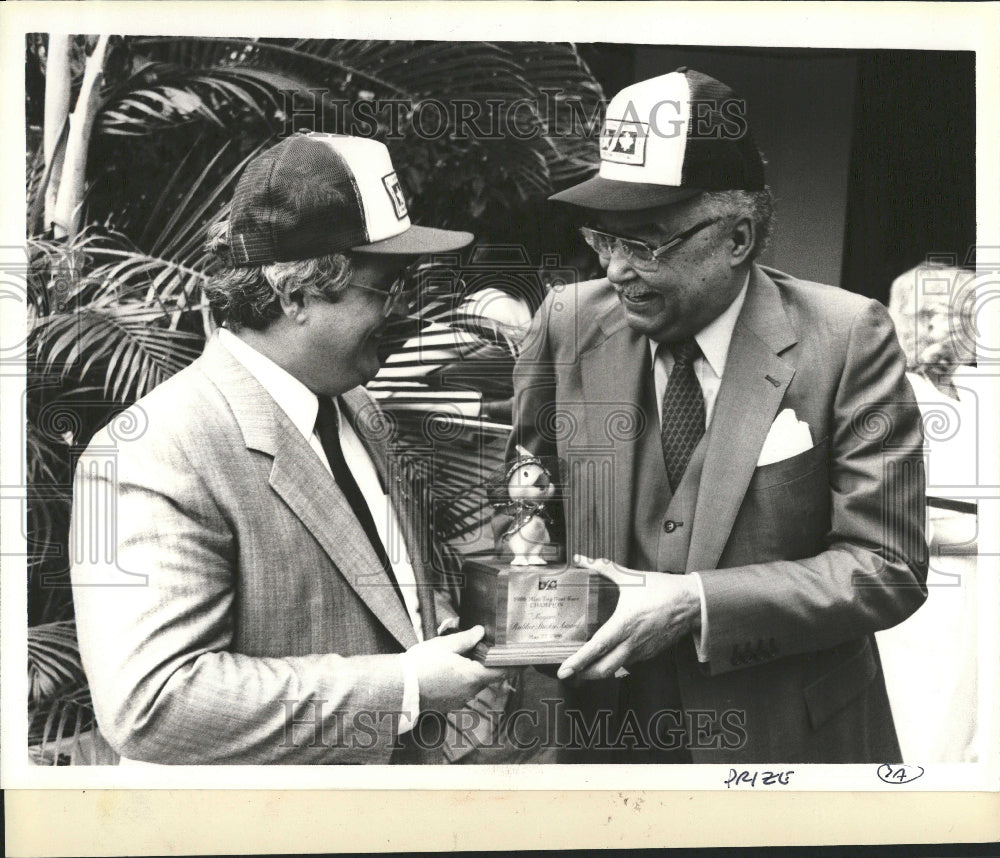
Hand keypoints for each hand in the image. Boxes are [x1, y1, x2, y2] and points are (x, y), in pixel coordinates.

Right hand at [401, 626, 506, 713]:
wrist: (399, 688)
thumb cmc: (421, 665)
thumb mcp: (444, 645)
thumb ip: (466, 638)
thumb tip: (480, 632)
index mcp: (473, 676)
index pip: (503, 671)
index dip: (514, 665)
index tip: (524, 659)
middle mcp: (469, 692)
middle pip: (484, 674)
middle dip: (480, 660)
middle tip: (472, 645)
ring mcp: (458, 700)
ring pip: (470, 681)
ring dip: (466, 669)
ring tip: (449, 656)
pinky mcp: (447, 704)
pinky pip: (458, 689)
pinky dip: (456, 678)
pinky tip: (442, 669)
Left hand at [556, 555, 700, 680]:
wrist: (692, 603)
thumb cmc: (662, 589)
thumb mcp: (630, 577)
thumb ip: (603, 568)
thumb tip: (581, 558)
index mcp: (624, 624)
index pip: (596, 648)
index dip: (578, 661)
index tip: (564, 670)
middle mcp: (632, 642)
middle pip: (604, 670)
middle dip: (584, 675)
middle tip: (569, 673)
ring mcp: (643, 651)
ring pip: (617, 669)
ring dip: (599, 671)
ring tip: (584, 667)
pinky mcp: (651, 653)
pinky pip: (629, 663)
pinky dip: (616, 663)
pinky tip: (609, 656)